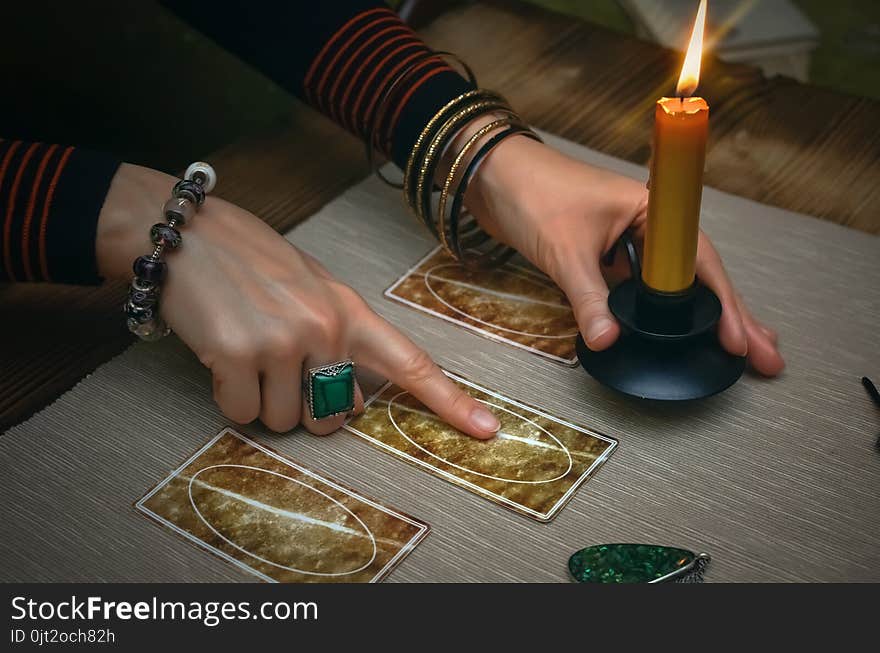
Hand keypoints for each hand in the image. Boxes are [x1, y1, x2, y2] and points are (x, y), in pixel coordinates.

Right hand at [95, 163, 501, 436]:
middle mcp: (326, 328)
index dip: (450, 401)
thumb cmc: (250, 262)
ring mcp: (285, 341)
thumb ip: (339, 341)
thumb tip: (349, 404)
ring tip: (246, 351)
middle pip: (333, 418)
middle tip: (277, 366)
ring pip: (284, 421)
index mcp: (351, 312)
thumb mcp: (311, 289)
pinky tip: (222, 357)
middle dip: (305, 407)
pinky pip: (242, 414)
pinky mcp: (240, 355)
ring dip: (262, 401)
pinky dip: (229, 397)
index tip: (487, 430)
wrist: (188, 233)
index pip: (411, 363)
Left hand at [465, 136, 783, 375]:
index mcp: (651, 210)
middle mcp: (646, 226)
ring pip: (671, 286)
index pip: (698, 263)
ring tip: (732, 351)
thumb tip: (609, 341)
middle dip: (730, 317)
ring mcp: (625, 242)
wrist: (490, 174)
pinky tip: (673, 335)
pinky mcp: (603, 256)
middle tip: (763, 357)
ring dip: (698, 318)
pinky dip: (656, 314)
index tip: (740, 341)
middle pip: (698, 277)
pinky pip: (638, 290)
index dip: (722, 305)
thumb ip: (588, 297)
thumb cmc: (531, 191)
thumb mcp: (565, 250)